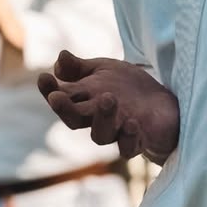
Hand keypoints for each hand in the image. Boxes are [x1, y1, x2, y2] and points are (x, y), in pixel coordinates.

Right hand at [38, 50, 179, 163]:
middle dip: (64, 109)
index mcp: (85, 101)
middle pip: (74, 120)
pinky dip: (128, 138)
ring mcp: (117, 131)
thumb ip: (80, 68)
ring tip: (108, 98)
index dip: (49, 90)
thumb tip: (59, 58)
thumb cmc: (128, 88)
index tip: (43, 78)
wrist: (163, 106)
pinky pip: (128, 148)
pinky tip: (132, 123)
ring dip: (102, 117)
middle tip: (57, 97)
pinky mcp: (138, 142)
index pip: (62, 97)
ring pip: (100, 135)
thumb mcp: (104, 70)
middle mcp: (96, 119)